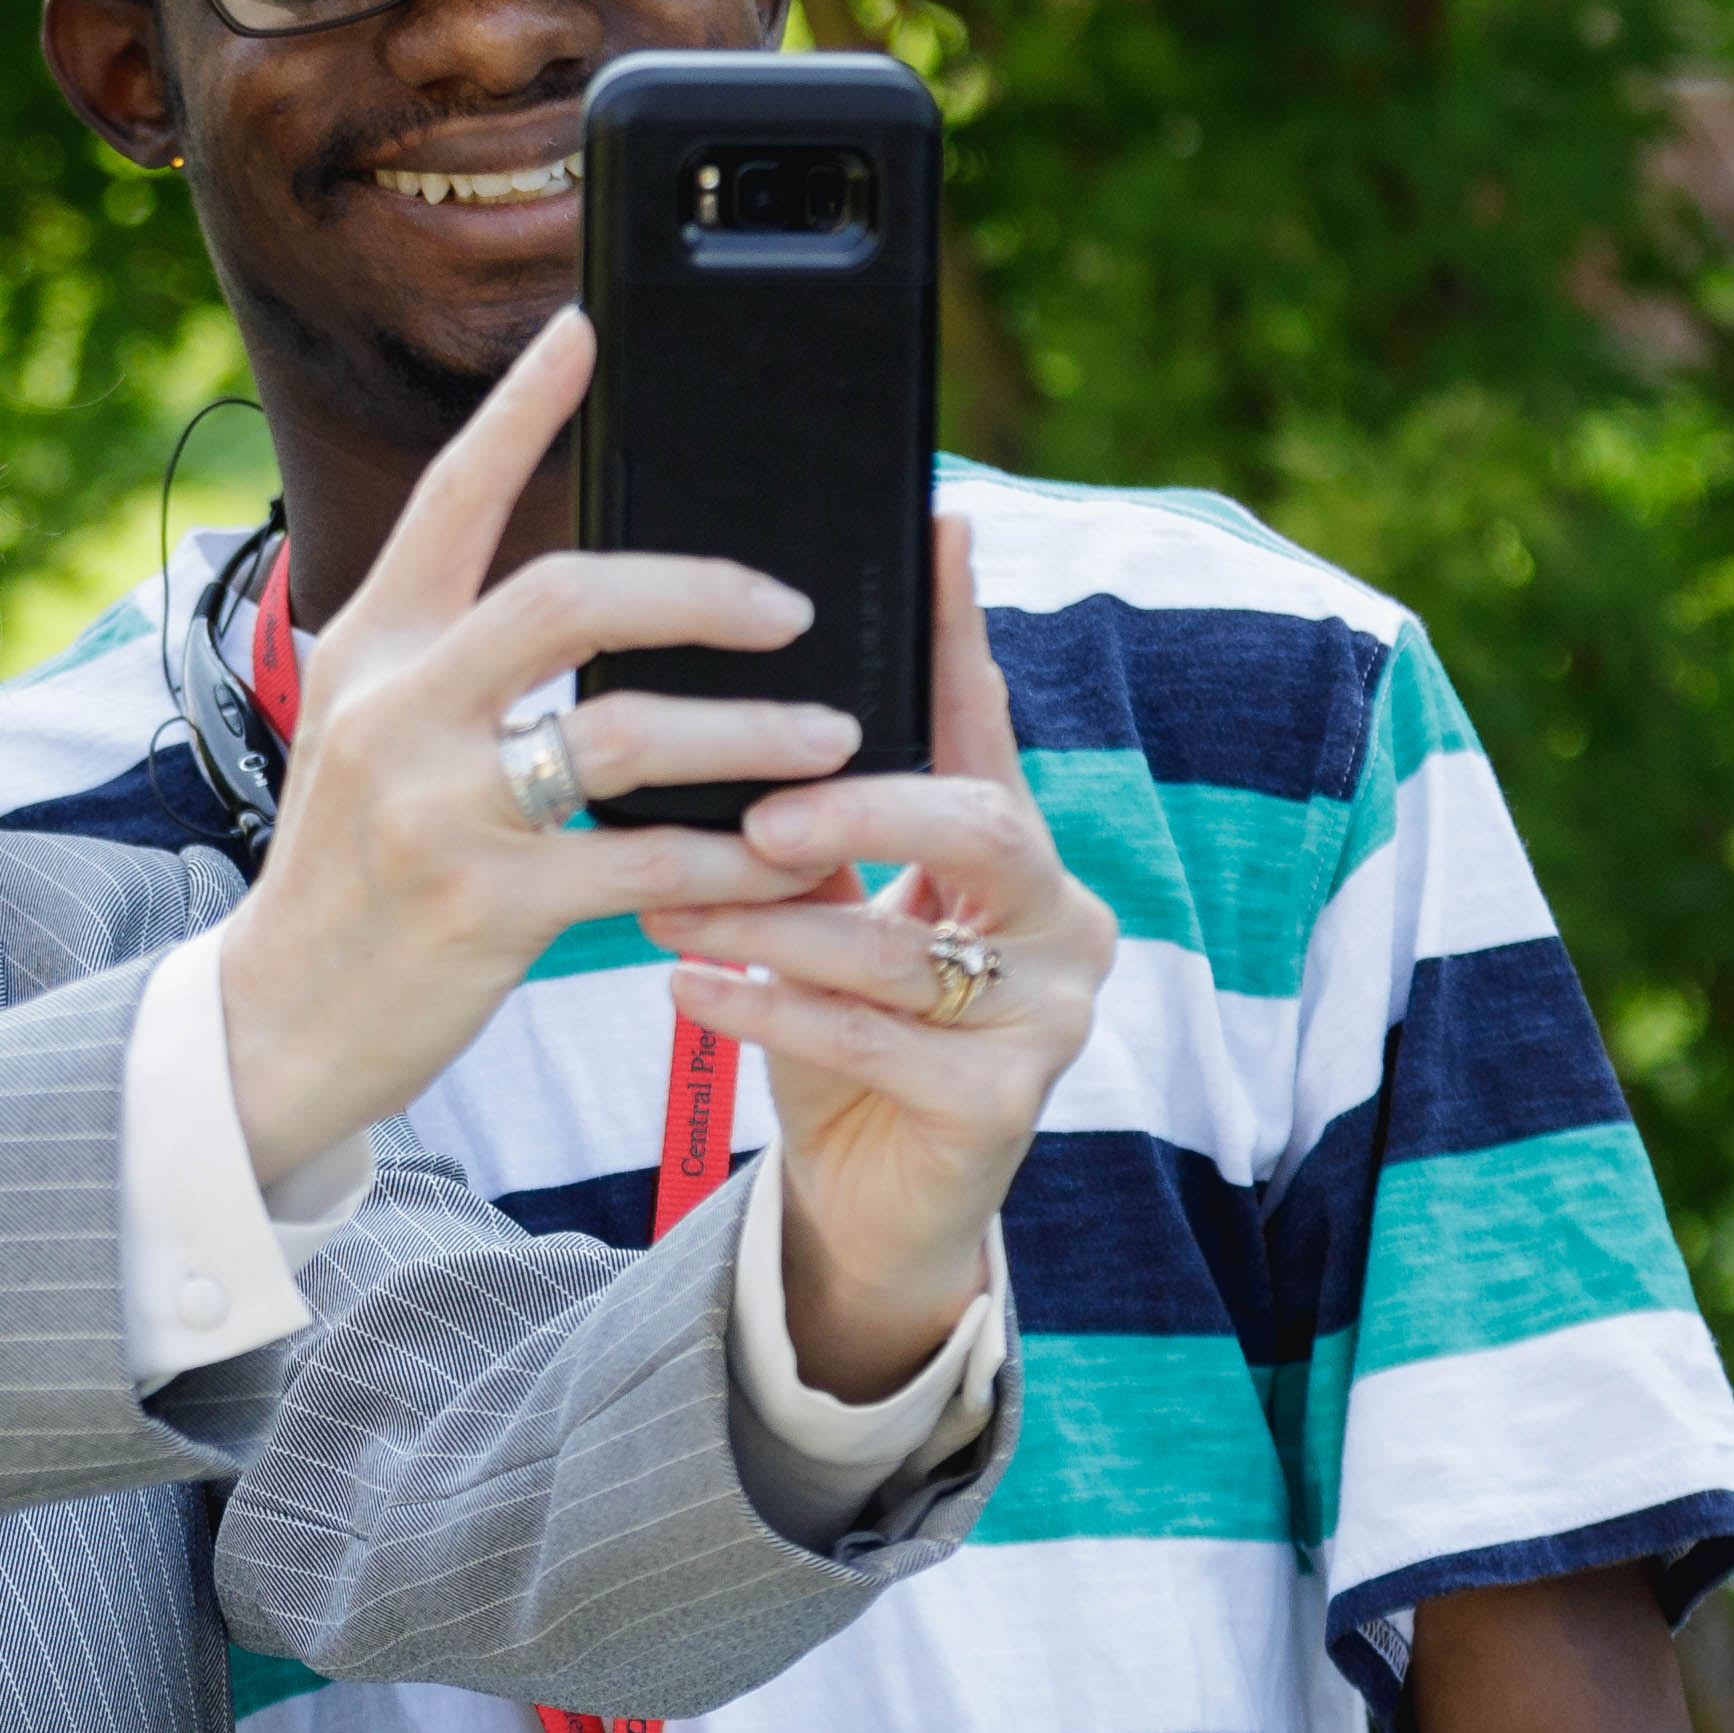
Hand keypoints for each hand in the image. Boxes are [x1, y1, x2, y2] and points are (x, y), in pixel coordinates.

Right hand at [214, 310, 860, 1169]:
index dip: (522, 409)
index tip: (585, 332)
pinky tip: (793, 858)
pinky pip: (645, 865)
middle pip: (569, 595)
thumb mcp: (364, 735)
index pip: (451, 498)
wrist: (281, 1019)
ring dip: (751, 731)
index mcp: (372, 649)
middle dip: (700, 590)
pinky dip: (736, 859)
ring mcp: (437, 808)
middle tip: (790, 604)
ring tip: (834, 737)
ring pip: (626, 734)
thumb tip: (588, 595)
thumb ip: (449, 660)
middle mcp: (397, 710)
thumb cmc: (349, 871)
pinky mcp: (485, 907)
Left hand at [643, 515, 1116, 1396]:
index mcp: (1016, 850)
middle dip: (862, 807)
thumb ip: (803, 824)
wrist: (869, 1205)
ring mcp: (1051, 1016)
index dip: (958, 630)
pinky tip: (691, 993)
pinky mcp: (1008, 1106)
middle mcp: (1061, 917)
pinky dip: (774, 1015)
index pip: (985, 721)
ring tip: (673, 909)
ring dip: (779, 925)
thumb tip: (710, 711)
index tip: (936, 526)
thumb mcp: (822, 910)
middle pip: (979, 824)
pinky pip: (879, 1044)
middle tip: (756, 813)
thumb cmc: (836, 1033)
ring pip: (909, 948)